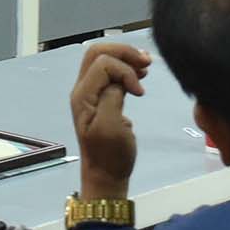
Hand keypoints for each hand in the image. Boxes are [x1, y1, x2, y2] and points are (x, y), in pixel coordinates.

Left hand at [69, 41, 151, 192]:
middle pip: (98, 53)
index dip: (125, 70)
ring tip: (147, 66)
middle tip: (147, 62)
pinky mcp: (101, 99)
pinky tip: (141, 75)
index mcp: (83, 95)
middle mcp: (83, 90)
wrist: (106, 176)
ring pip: (104, 60)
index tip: (140, 92)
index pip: (103, 63)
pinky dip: (126, 69)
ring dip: (126, 59)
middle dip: (124, 53)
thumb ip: (112, 96)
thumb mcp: (111, 126)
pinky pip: (110, 73)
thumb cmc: (110, 155)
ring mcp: (90, 94)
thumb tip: (121, 81)